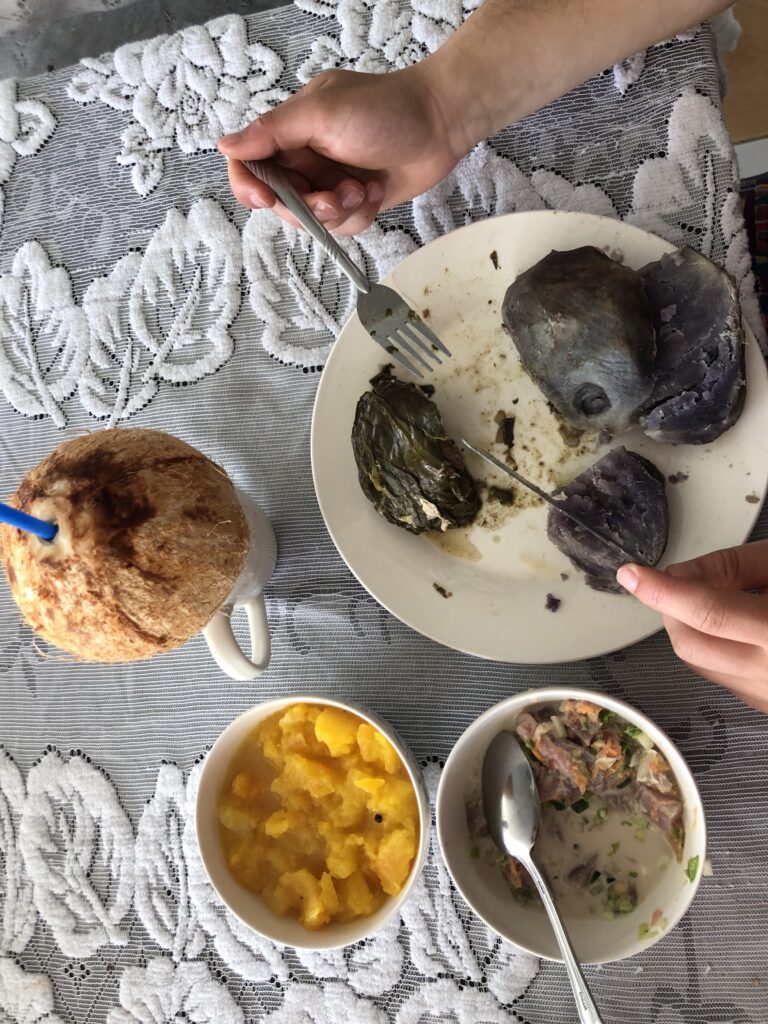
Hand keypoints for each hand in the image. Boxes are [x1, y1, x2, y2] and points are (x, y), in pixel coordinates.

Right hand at [218, 65, 464, 235]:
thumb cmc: (386, 109)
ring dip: (338, 212)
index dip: (249, 186)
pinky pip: (340, 227)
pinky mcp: (354, 201)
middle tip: (337, 196)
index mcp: (289, 131)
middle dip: (309, 206)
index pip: (249, 163)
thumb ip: (272, 131)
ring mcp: (329, 181)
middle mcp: (305, 157)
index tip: (267, 200)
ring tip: (363, 190)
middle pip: (281, 201)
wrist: (440, 124)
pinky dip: (359, 216)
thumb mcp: (323, 113)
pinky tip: (376, 194)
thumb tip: (226, 145)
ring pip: (312, 220)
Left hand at [617, 542, 767, 711]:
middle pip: (690, 644)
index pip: (708, 614)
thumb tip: (677, 574)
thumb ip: (733, 566)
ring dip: (690, 630)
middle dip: (673, 610)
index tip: (631, 574)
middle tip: (687, 583)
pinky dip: (713, 649)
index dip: (664, 593)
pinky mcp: (761, 704)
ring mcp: (765, 695)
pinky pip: (719, 676)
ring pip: (697, 663)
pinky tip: (736, 631)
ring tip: (721, 603)